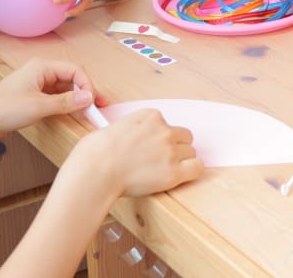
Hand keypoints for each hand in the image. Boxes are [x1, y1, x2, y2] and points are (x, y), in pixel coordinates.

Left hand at [0, 58, 98, 141]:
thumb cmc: (4, 110)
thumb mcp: (39, 106)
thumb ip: (66, 102)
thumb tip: (88, 98)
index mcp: (42, 67)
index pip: (75, 70)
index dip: (87, 85)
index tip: (93, 101)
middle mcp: (40, 71)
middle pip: (71, 77)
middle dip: (84, 91)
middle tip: (97, 106)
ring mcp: (36, 83)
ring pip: (64, 88)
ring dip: (75, 98)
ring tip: (87, 111)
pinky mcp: (32, 95)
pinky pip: (55, 96)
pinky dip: (65, 103)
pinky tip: (71, 112)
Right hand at [68, 109, 203, 197]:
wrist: (96, 171)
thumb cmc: (96, 152)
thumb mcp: (114, 127)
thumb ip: (133, 130)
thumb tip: (134, 139)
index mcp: (150, 116)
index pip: (167, 124)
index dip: (159, 138)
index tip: (150, 148)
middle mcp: (164, 130)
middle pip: (184, 137)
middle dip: (175, 147)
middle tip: (160, 160)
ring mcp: (170, 151)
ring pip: (191, 152)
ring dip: (181, 160)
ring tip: (164, 170)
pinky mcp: (173, 172)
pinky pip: (196, 168)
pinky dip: (192, 171)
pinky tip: (182, 175)